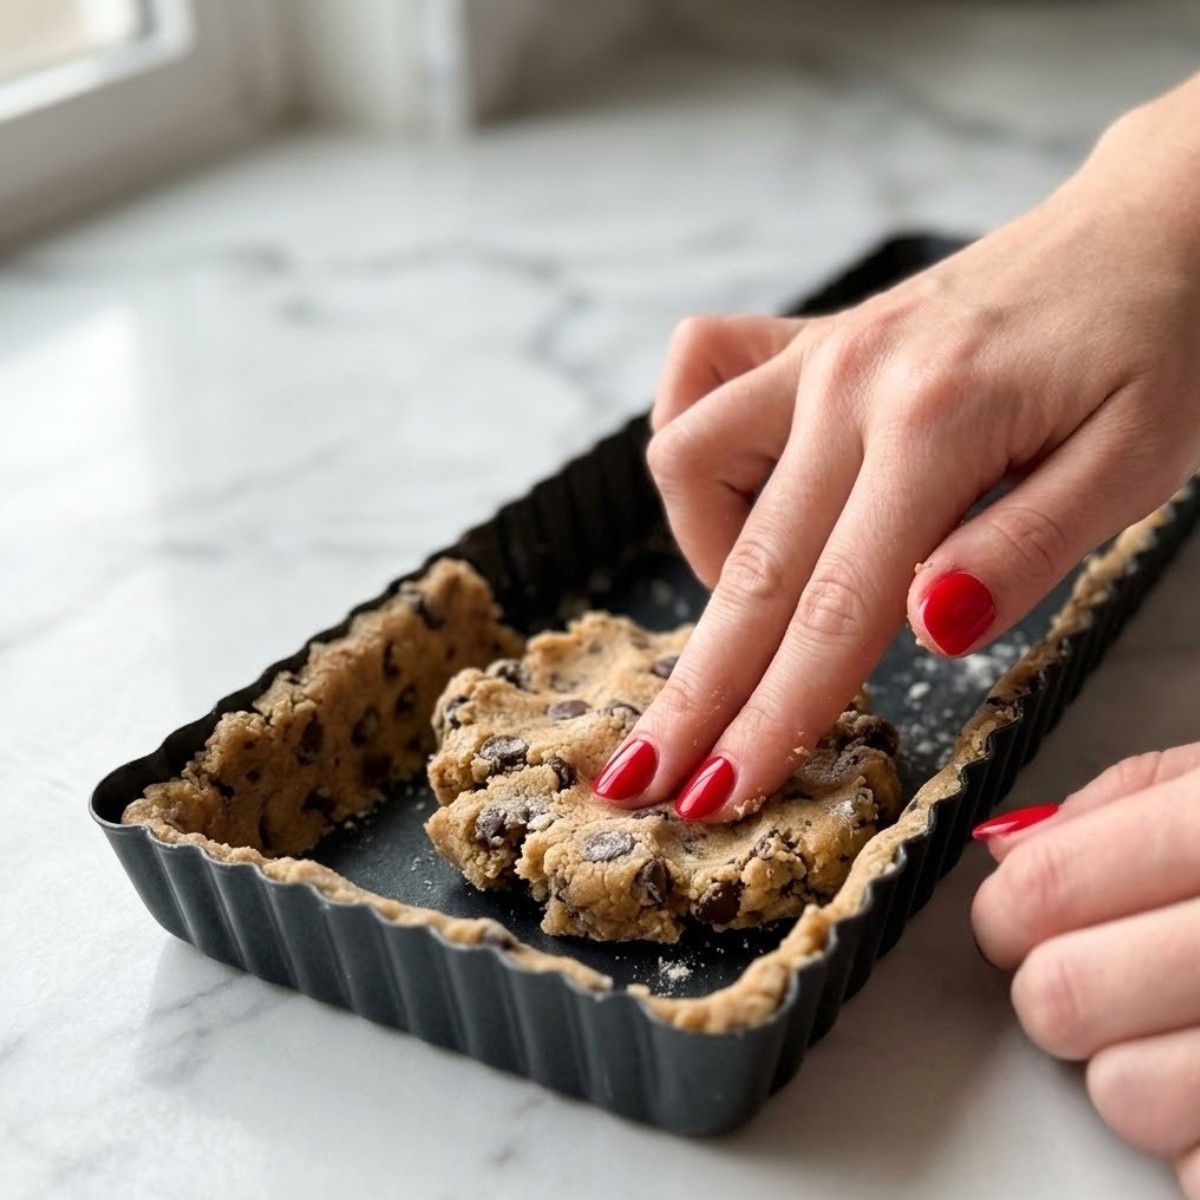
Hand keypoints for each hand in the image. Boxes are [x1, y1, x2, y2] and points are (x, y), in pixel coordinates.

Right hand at [592, 79, 1199, 820]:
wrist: (1154, 224)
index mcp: (936, 427)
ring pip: (690, 461)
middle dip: (695, 689)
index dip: (773, 715)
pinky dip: (696, 450)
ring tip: (759, 612)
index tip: (717, 794)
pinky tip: (737, 492)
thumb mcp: (1135, 463)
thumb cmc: (1159, 347)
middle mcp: (851, 382)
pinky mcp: (811, 337)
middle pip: (749, 566)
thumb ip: (1023, 549)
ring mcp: (820, 352)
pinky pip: (700, 376)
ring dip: (705, 561)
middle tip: (642, 778)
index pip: (834, 607)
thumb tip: (925, 628)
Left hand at [972, 745, 1199, 1198]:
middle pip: (1064, 999)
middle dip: (1059, 993)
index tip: (1016, 921)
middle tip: (1097, 978)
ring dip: (1135, 1073)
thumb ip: (1126, 800)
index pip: (1046, 889)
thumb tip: (1008, 852)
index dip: (1006, 914)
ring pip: (1125, 1098)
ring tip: (1192, 1032)